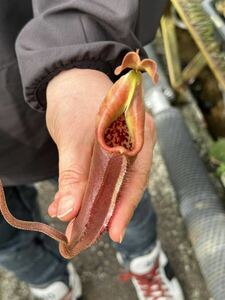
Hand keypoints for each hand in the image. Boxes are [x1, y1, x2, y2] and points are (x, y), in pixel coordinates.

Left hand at [46, 68, 155, 242]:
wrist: (68, 79)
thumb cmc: (75, 100)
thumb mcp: (73, 139)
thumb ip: (72, 176)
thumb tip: (68, 213)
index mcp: (138, 134)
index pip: (136, 178)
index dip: (125, 208)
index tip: (113, 234)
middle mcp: (136, 141)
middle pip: (126, 183)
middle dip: (108, 210)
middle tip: (91, 233)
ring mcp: (124, 144)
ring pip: (114, 181)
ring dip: (96, 202)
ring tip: (80, 222)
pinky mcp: (110, 148)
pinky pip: (104, 173)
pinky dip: (90, 189)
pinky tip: (76, 201)